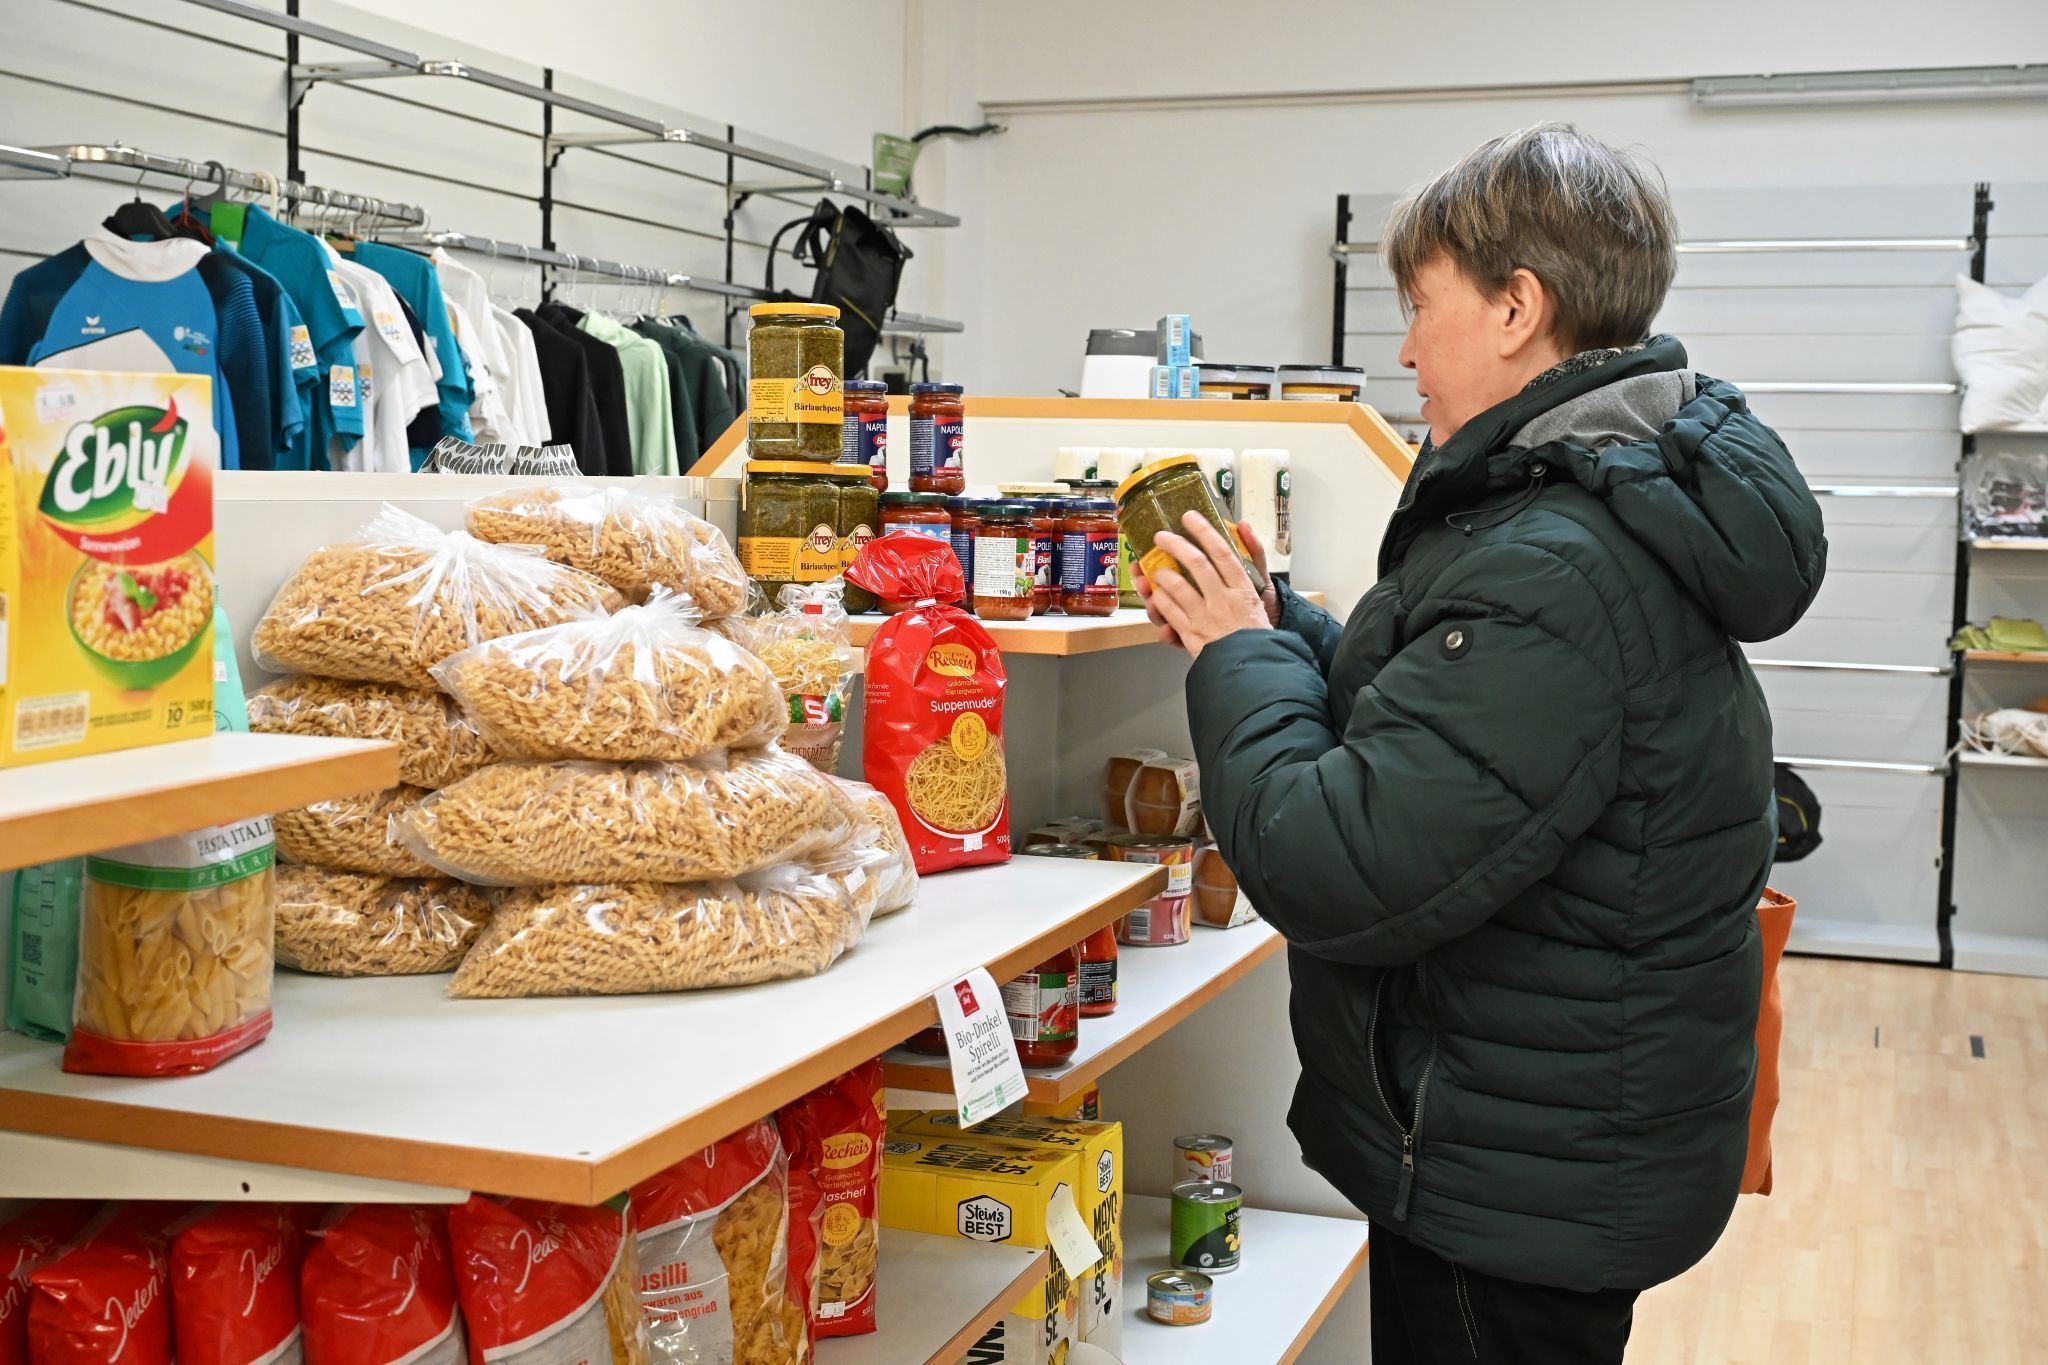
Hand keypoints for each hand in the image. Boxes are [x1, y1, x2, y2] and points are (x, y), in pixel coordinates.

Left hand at [1138, 510, 1273, 659]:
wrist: (1253, 669)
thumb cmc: (1256, 632)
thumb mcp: (1262, 593)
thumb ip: (1253, 557)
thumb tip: (1243, 526)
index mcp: (1242, 589)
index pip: (1222, 552)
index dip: (1204, 531)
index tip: (1190, 517)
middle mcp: (1223, 600)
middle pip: (1197, 564)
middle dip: (1175, 545)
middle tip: (1161, 535)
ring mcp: (1206, 618)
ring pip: (1178, 588)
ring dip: (1162, 575)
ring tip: (1154, 569)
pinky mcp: (1192, 636)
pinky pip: (1171, 614)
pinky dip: (1161, 602)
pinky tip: (1156, 595)